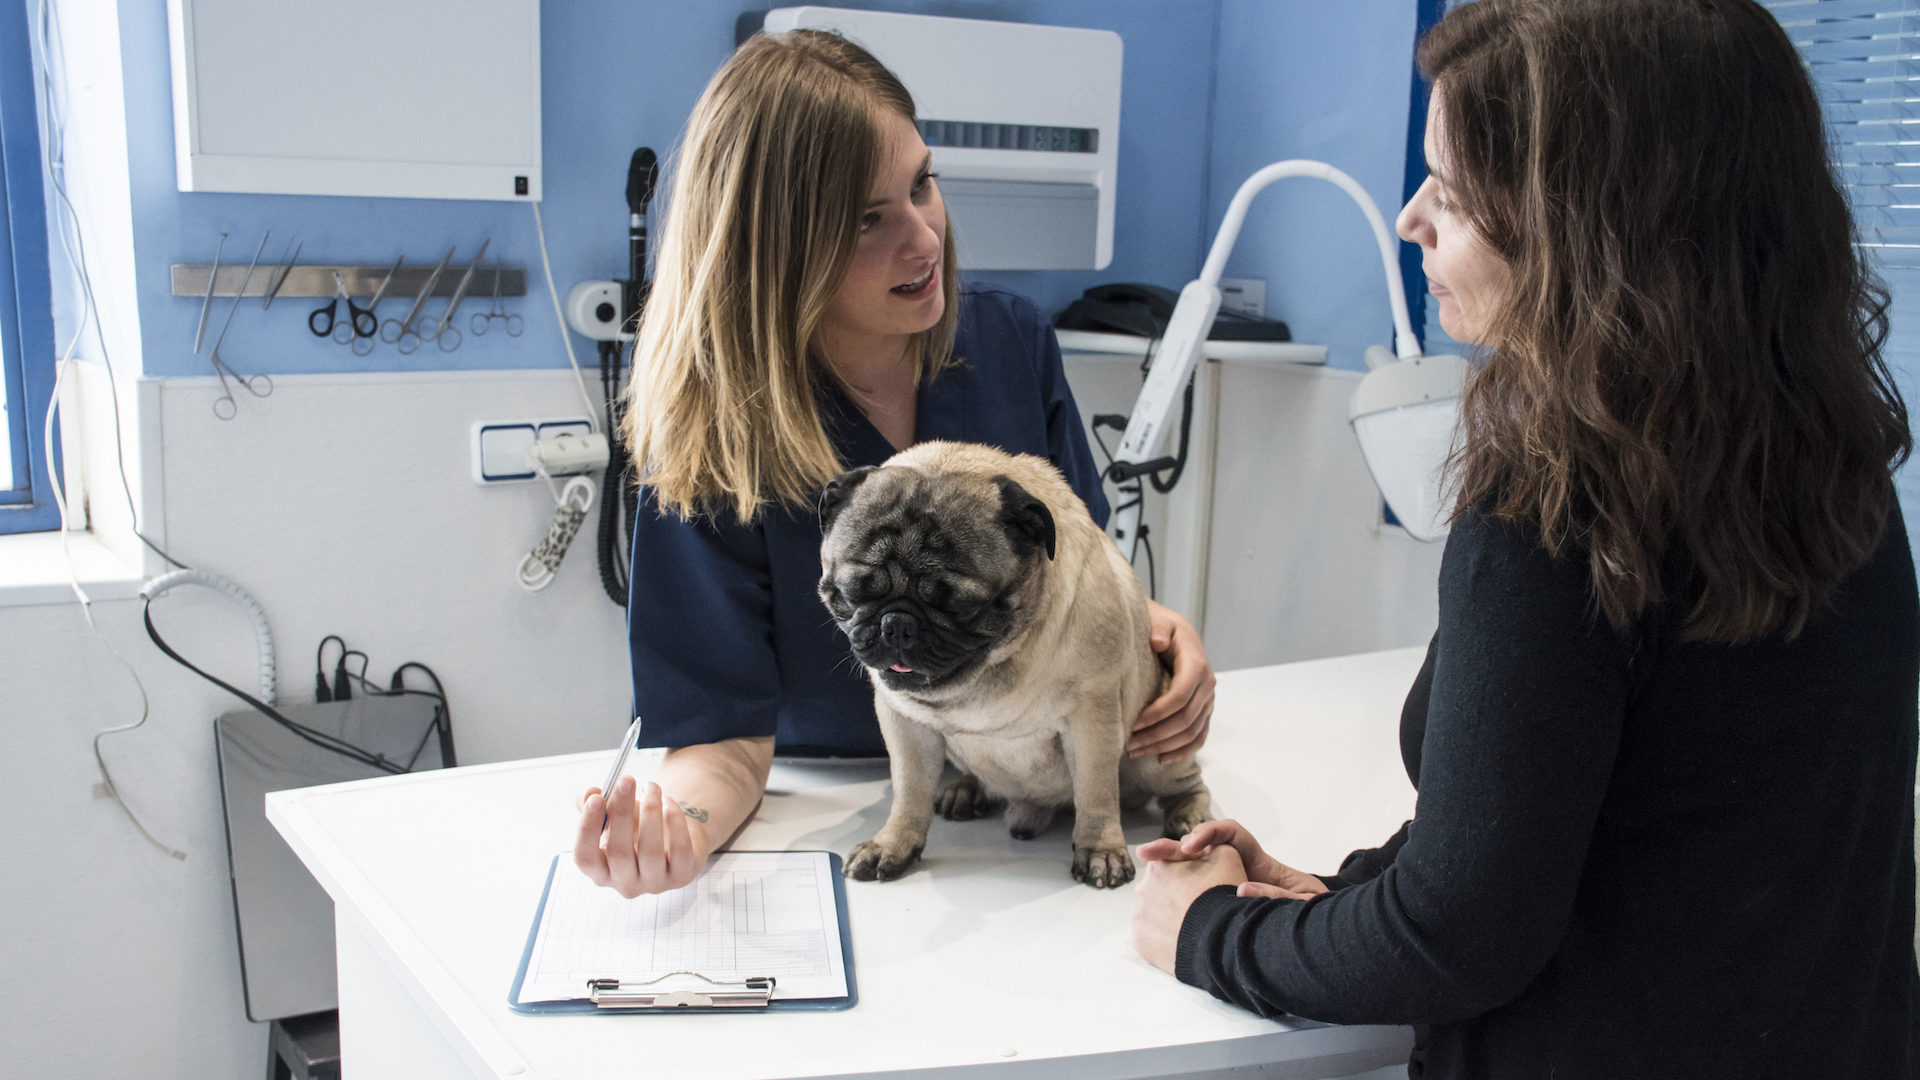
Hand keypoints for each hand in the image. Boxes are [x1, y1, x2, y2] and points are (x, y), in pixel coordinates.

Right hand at [573, 776, 707, 896]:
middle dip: (621, 812)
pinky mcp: (682, 876)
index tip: (595, 798)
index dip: (587, 829)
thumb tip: (588, 794)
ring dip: (650, 813)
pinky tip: (668, 803)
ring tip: (651, 787)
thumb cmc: (637, 828)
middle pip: (618, 853)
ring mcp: (655, 883)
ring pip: (650, 852)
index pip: (585, 858)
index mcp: (601, 871)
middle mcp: (625, 883)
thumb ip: (591, 804)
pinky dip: (675, 822)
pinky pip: (680, 850)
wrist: (673, 836)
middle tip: (626, 781)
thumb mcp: (611, 815)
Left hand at [1131, 600, 1216, 761]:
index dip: (1158, 713)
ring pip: (1191, 732)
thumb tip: (1158, 641)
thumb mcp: (1159, 620)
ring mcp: (1207, 700)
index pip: (1180, 696)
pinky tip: (1162, 759)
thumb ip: (1159, 628)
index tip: (1134, 723)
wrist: (1173, 632)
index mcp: (1196, 663)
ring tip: (1136, 752)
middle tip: (1129, 744)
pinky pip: (1199, 737)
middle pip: (1185, 719)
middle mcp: (1206, 685)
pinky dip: (1182, 751)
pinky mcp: (1204, 711)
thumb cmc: (1161, 627)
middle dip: (1156, 735)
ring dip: (1164, 746)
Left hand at [1131, 841, 1246, 973]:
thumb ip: (1208, 845)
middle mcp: (1142, 889)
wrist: (1221, 937)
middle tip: (1199, 910)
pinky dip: (1164, 940)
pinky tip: (1183, 942)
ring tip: (1194, 928)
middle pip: (1160, 892)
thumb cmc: (1222, 894)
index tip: (1202, 889)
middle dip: (1176, 898)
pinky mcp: (1141, 941)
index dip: (1189, 878)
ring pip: (1155, 915)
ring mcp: (1140, 917)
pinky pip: (1152, 938)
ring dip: (1170, 919)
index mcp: (1158, 866)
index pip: (1170, 868)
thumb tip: (1192, 846)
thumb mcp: (1225, 856)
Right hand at [1138, 818, 1327, 900]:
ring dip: (1167, 867)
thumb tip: (1243, 890)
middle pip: (1201, 848)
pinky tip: (1156, 905)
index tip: (1194, 847)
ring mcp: (1223, 885)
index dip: (1210, 833)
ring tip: (1146, 867)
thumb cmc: (1311, 914)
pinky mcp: (1217, 905)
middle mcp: (1236, 868)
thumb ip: (1277, 894)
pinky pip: (1193, 893)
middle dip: (1173, 846)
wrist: (1313, 933)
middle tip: (1150, 853)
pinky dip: (1175, 895)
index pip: (1230, 834)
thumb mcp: (1303, 904)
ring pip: (1191, 869)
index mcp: (1257, 861)